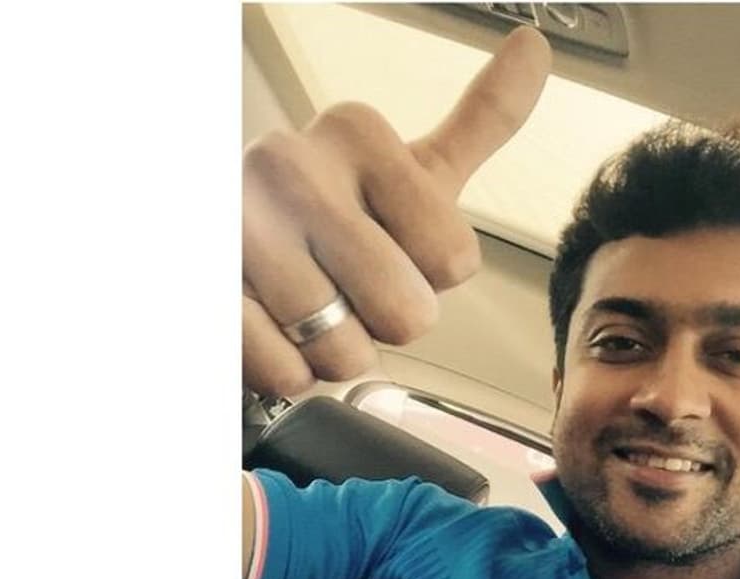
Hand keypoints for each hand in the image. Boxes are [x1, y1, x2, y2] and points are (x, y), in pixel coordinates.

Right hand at [242, 27, 550, 396]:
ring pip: (347, 351)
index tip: (386, 243)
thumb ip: (482, 119)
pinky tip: (269, 327)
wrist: (222, 235)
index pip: (455, 259)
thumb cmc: (329, 210)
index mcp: (357, 132)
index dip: (426, 275)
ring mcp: (237, 224)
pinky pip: (285, 371)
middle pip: (409, 312)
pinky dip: (287, 370)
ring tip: (304, 304)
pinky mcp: (203, 286)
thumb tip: (535, 47)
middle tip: (346, 284)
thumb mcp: (410, 168)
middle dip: (383, 320)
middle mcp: (291, 164)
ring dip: (333, 350)